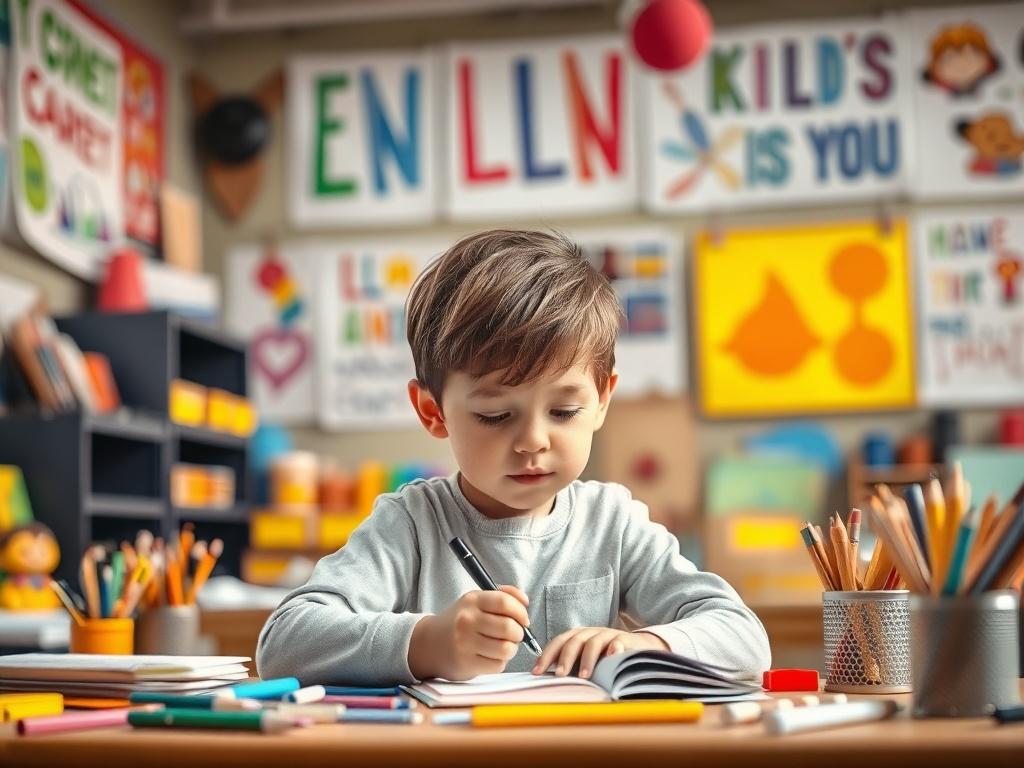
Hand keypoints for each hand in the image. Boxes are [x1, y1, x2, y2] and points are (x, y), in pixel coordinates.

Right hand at [409, 585, 529, 680]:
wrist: (429, 643)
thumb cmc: (458, 621)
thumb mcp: (475, 601)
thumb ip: (501, 595)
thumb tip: (525, 600)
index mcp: (472, 600)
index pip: (505, 602)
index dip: (521, 612)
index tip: (524, 620)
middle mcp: (467, 620)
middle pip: (509, 627)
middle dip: (519, 633)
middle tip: (514, 635)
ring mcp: (465, 643)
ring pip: (506, 649)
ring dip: (510, 649)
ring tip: (502, 646)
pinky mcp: (466, 663)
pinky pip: (497, 665)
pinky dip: (499, 662)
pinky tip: (490, 656)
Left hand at [532, 629, 668, 679]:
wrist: (635, 648)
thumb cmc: (605, 658)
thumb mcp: (585, 661)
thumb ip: (571, 668)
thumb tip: (547, 683)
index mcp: (577, 637)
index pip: (558, 643)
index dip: (546, 656)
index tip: (537, 672)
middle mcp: (589, 633)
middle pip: (573, 641)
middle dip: (565, 658)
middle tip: (560, 675)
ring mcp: (607, 635)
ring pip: (593, 643)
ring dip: (587, 659)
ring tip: (584, 675)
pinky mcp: (624, 639)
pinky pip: (617, 642)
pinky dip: (613, 649)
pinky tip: (611, 658)